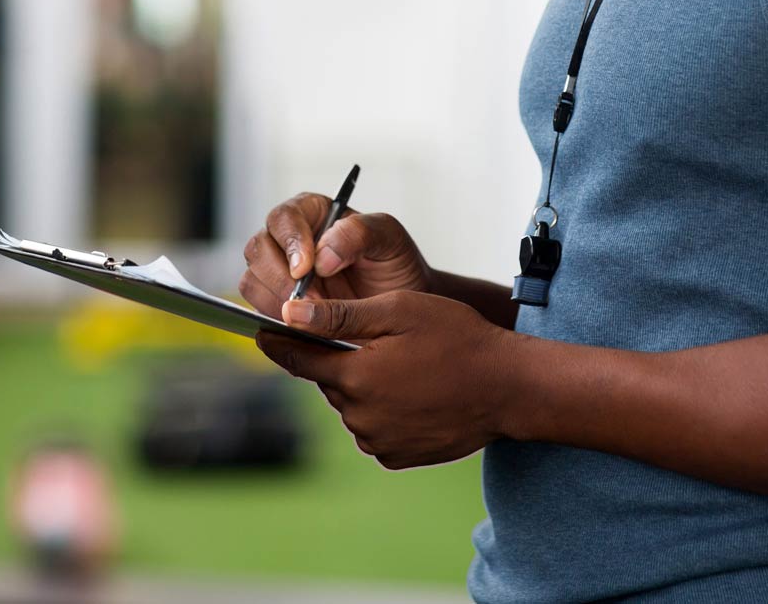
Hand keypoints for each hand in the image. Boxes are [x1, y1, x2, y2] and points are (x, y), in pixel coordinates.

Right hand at [238, 194, 431, 315]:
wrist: (402, 308)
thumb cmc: (395, 265)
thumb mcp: (389, 239)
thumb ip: (358, 233)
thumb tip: (321, 255)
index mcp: (312, 214)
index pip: (283, 218)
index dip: (289, 242)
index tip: (305, 269)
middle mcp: (288, 241)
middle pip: (258, 249)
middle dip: (280, 278)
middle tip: (312, 301)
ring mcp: (278, 274)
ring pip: (252, 281)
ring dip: (277, 301)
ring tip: (314, 316)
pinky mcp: (276, 304)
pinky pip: (259, 311)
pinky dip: (276, 320)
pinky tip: (306, 327)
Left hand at [255, 291, 518, 468]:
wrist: (508, 389)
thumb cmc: (457, 338)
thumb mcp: (399, 311)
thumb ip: (340, 316)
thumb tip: (289, 314)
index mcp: (355, 375)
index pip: (298, 358)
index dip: (278, 342)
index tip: (260, 333)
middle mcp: (359, 415)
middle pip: (329, 381)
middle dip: (341, 361)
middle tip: (377, 343)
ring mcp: (377, 441)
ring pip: (352, 406)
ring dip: (365, 387)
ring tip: (406, 368)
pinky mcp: (395, 457)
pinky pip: (374, 429)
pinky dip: (384, 412)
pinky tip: (414, 395)